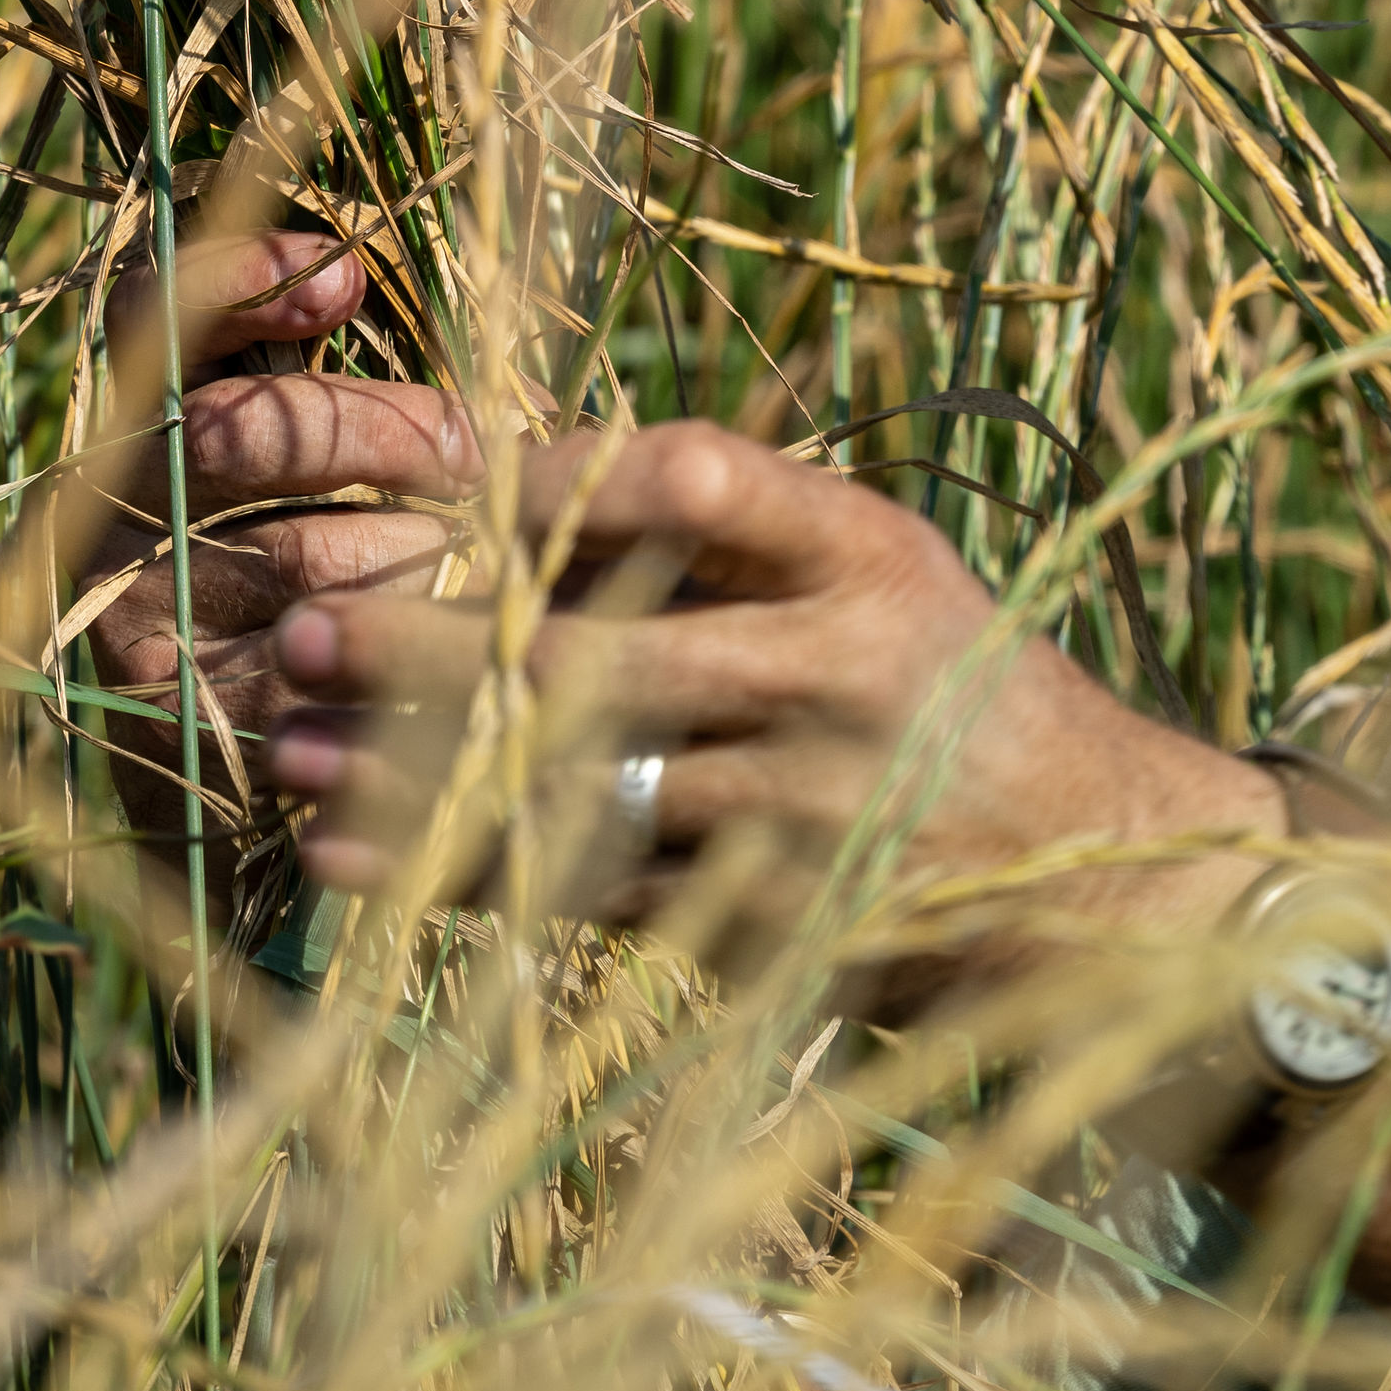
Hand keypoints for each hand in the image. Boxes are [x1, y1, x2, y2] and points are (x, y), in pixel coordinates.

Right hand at [66, 231, 477, 912]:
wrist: (185, 738)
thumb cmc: (269, 552)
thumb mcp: (282, 445)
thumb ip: (303, 356)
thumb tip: (345, 277)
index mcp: (132, 414)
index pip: (160, 315)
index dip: (244, 285)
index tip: (345, 283)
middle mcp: (105, 506)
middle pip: (253, 431)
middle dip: (393, 434)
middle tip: (481, 455)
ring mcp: (126, 613)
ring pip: (302, 552)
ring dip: (420, 546)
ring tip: (490, 552)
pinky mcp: (170, 722)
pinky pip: (311, 671)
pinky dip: (402, 652)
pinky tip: (454, 649)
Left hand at [264, 418, 1274, 981]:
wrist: (1106, 876)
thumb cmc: (949, 680)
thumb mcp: (877, 566)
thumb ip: (729, 521)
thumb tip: (509, 466)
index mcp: (865, 552)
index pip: (685, 479)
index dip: (544, 475)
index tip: (415, 464)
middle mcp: (840, 671)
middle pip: (601, 652)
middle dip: (436, 643)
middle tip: (304, 626)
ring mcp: (806, 812)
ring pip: (574, 791)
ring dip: (416, 775)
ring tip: (284, 753)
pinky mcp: (776, 925)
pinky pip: (590, 896)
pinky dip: (457, 874)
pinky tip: (349, 858)